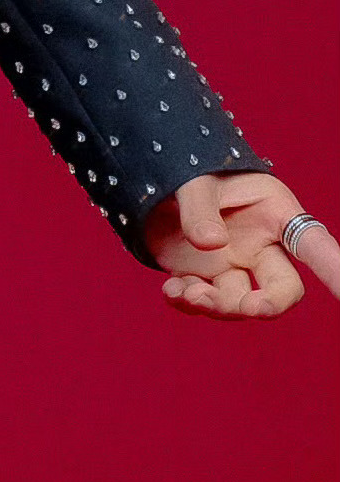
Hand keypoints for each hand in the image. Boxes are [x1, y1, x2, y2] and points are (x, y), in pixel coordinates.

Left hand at [141, 171, 338, 317]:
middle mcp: (262, 246)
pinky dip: (187, 303)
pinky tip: (171, 291)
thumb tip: (212, 244)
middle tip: (249, 308)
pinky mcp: (205, 278)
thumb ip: (200, 209)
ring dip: (214, 305)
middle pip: (283, 288)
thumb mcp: (193, 180)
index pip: (312, 243)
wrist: (158, 185)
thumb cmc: (191, 173)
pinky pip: (204, 303)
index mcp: (275, 213)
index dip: (334, 268)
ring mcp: (233, 266)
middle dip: (270, 305)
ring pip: (238, 302)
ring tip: (184, 292)